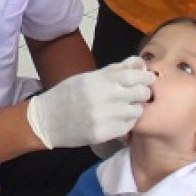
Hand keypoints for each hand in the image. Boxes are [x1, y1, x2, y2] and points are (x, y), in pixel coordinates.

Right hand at [26, 56, 153, 149]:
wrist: (47, 119)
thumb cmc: (67, 94)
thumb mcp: (88, 77)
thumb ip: (114, 70)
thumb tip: (139, 62)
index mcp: (100, 80)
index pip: (135, 75)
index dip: (146, 76)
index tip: (149, 78)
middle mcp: (105, 97)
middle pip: (141, 93)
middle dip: (143, 92)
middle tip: (137, 94)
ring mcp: (106, 117)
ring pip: (137, 111)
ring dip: (135, 108)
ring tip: (125, 107)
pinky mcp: (104, 134)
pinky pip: (127, 126)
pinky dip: (126, 122)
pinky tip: (117, 119)